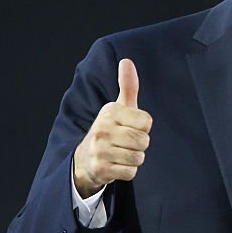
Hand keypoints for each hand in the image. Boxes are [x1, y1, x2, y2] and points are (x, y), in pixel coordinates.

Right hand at [73, 59, 151, 197]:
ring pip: (138, 158)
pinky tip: (117, 165)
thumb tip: (127, 61)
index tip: (131, 127)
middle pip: (143, 141)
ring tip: (121, 153)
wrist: (84, 158)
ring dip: (134, 159)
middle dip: (140, 145)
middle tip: (126, 143)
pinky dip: (127, 171)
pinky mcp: (100, 168)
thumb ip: (127, 86)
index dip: (143, 127)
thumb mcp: (118, 107)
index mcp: (110, 112)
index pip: (146, 122)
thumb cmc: (109, 130)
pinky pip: (130, 172)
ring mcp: (99, 150)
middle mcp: (102, 129)